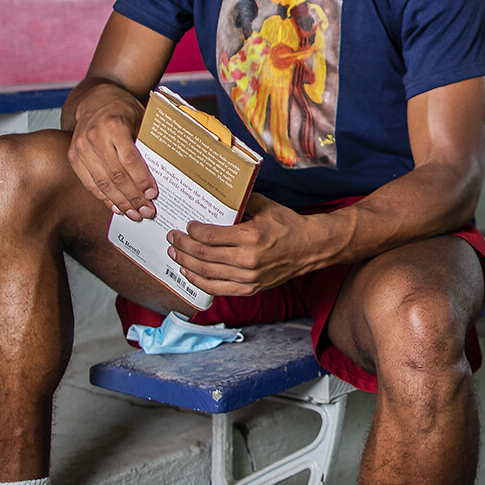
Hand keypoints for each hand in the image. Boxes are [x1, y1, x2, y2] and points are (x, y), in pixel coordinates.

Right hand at [67, 82, 158, 219]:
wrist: (95, 99)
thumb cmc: (123, 109)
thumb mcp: (140, 118)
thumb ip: (147, 142)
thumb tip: (165, 173)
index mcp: (114, 124)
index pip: (130, 159)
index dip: (142, 180)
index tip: (153, 194)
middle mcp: (94, 135)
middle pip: (116, 175)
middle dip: (133, 197)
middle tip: (147, 211)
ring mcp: (80, 147)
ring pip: (102, 183)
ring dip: (120, 202)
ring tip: (134, 214)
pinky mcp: (73, 156)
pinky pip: (88, 183)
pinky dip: (103, 198)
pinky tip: (116, 207)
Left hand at [167, 194, 341, 296]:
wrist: (311, 248)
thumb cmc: (288, 225)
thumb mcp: (265, 206)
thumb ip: (241, 201)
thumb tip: (218, 195)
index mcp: (250, 236)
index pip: (209, 236)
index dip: (192, 231)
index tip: (187, 226)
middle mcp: (248, 259)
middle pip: (203, 255)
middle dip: (182, 246)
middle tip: (172, 238)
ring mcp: (249, 277)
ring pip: (206, 273)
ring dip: (186, 263)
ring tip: (175, 254)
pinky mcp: (250, 288)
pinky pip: (217, 289)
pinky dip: (199, 281)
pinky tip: (189, 273)